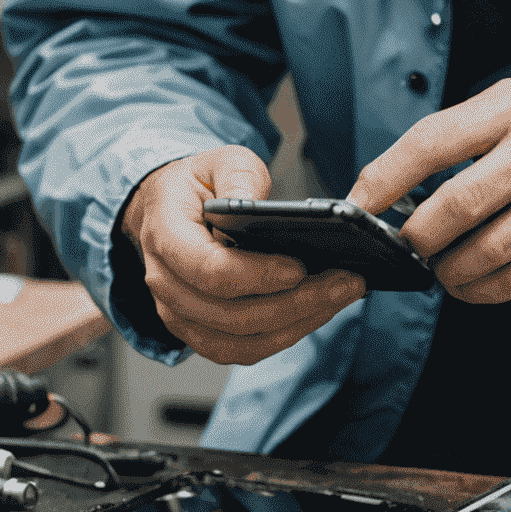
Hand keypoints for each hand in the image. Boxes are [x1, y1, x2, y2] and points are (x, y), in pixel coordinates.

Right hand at [118, 144, 364, 364]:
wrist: (171, 207)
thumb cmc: (200, 183)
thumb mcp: (222, 161)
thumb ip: (240, 178)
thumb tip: (257, 207)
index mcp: (165, 235)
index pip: (210, 270)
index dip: (258, 275)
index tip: (300, 267)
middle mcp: (165, 282)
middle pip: (231, 314)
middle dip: (296, 303)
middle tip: (344, 282)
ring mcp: (178, 313)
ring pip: (239, 341)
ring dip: (296, 325)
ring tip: (339, 297)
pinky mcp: (198, 331)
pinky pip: (241, 350)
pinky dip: (283, 337)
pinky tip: (317, 313)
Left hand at [347, 80, 510, 302]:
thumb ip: (463, 136)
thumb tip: (392, 188)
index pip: (433, 142)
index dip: (384, 178)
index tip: (356, 205)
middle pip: (453, 209)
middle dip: (417, 239)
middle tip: (406, 247)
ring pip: (483, 257)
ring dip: (449, 272)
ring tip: (444, 266)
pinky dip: (486, 288)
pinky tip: (480, 278)